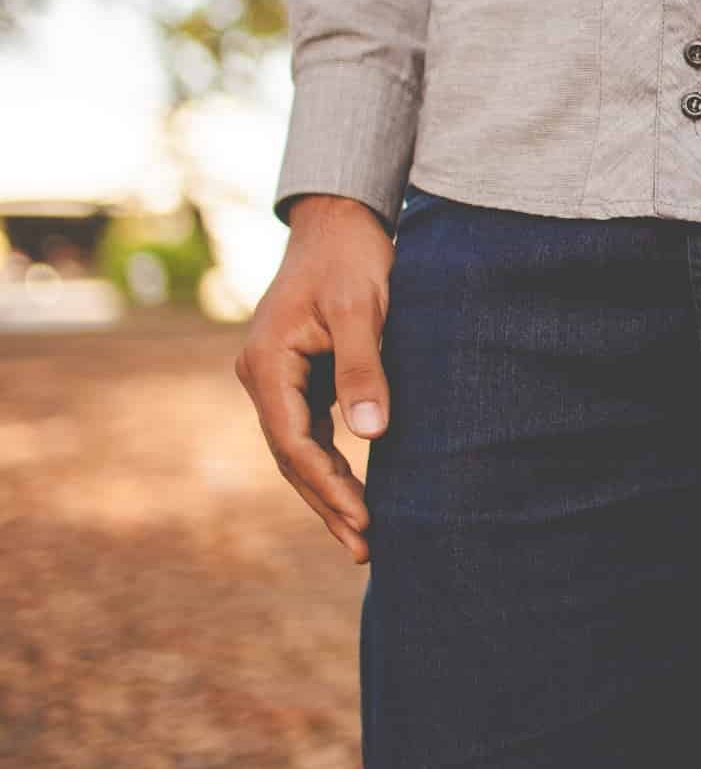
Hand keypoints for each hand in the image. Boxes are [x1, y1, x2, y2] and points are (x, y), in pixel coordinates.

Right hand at [235, 194, 393, 561]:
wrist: (340, 221)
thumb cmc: (353, 258)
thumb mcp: (364, 309)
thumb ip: (365, 368)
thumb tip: (370, 433)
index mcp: (267, 364)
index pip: (295, 443)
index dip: (329, 486)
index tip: (365, 519)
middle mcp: (261, 377)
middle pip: (290, 457)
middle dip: (326, 504)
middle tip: (365, 548)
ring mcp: (277, 379)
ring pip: (298, 450)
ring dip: (327, 492)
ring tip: (363, 536)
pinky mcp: (298, 376)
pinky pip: (311, 431)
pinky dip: (331, 464)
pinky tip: (357, 492)